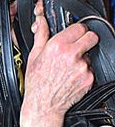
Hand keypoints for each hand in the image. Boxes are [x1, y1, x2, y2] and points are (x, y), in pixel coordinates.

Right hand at [19, 1, 97, 126]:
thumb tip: (41, 21)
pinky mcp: (89, 78)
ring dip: (82, 57)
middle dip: (86, 38)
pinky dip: (83, 71)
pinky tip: (71, 75)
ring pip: (90, 54)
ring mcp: (82, 67)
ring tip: (68, 66)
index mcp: (57, 46)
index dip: (77, 29)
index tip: (74, 32)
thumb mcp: (34, 55)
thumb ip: (41, 35)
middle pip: (92, 37)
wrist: (44, 104)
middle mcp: (72, 55)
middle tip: (78, 44)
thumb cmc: (37, 82)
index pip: (79, 27)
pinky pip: (90, 68)